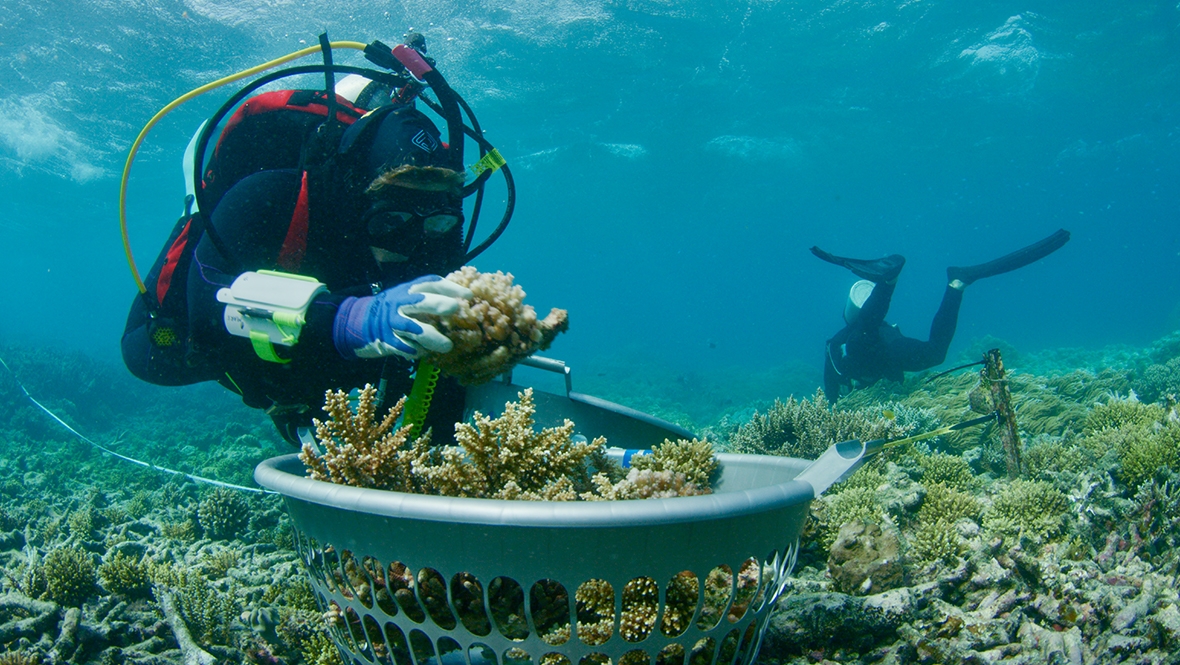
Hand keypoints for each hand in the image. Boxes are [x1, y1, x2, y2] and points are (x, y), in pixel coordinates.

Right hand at [333, 275, 472, 359]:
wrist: (360, 322)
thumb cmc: (394, 308)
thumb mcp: (408, 296)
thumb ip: (429, 297)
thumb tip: (461, 299)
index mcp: (408, 290)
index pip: (430, 283)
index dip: (449, 287)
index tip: (468, 295)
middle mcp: (399, 303)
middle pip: (419, 301)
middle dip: (438, 304)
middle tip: (455, 308)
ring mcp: (392, 323)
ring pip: (413, 329)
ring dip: (432, 337)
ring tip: (448, 346)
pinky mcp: (387, 340)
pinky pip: (404, 347)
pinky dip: (417, 351)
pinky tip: (426, 354)